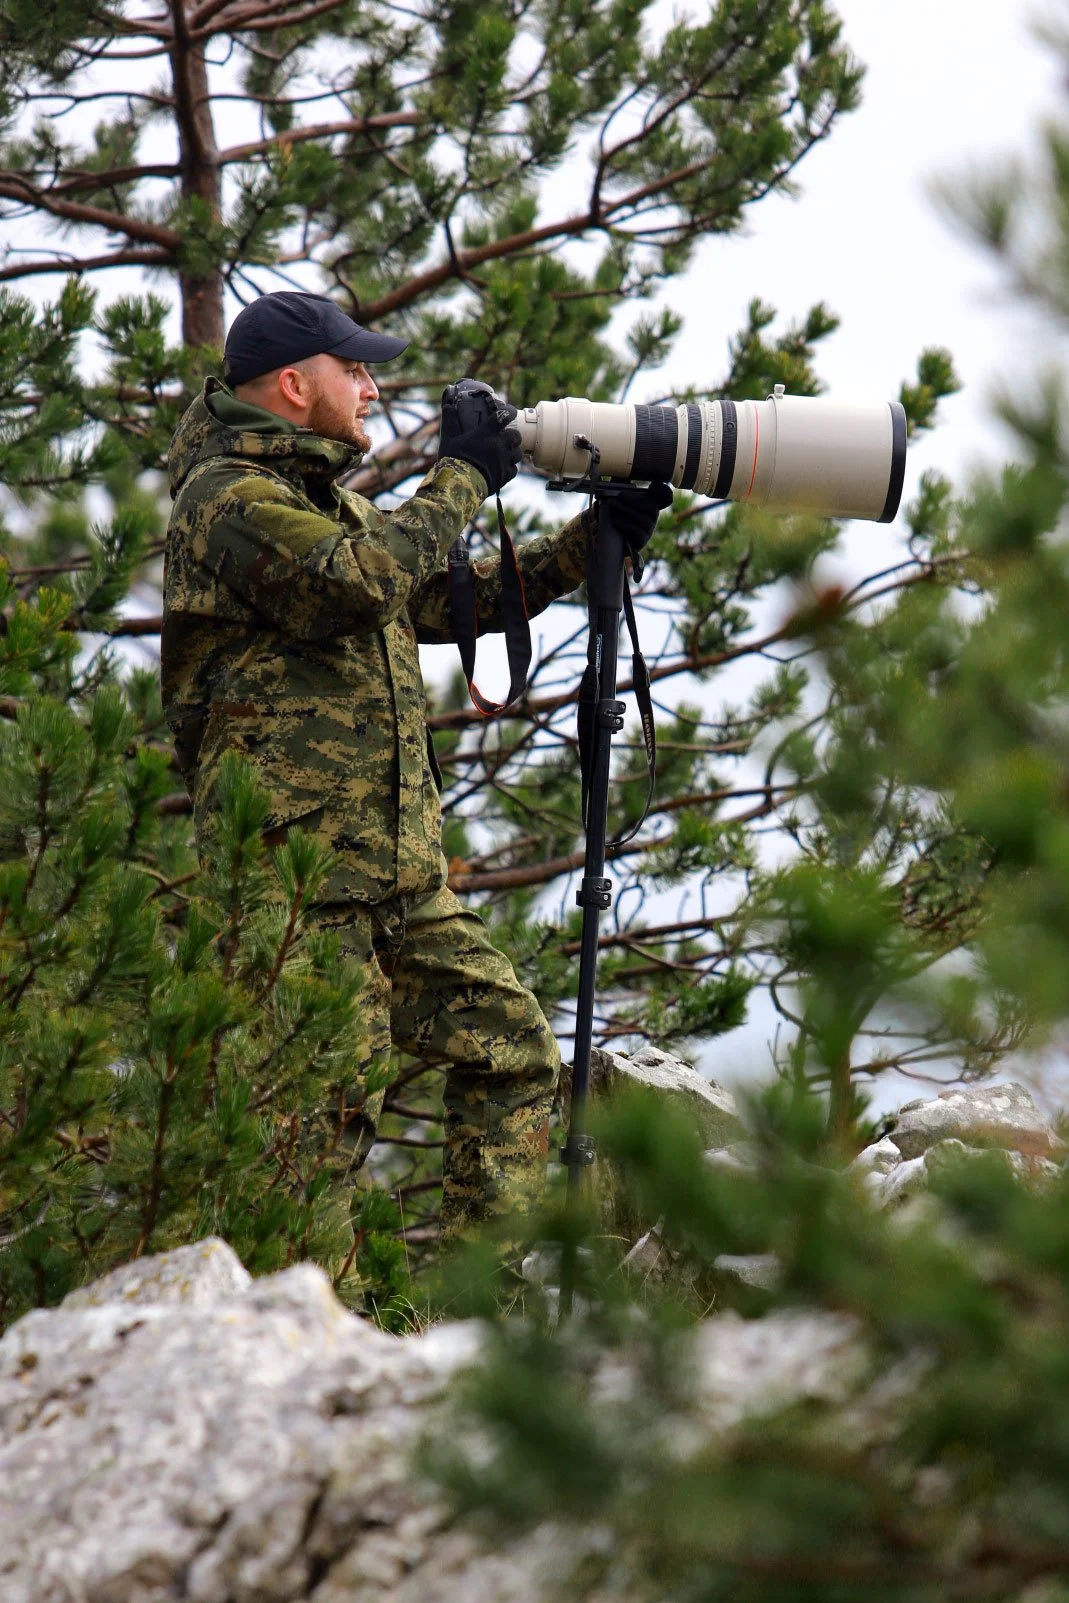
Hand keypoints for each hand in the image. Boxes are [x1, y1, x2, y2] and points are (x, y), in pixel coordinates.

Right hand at [438, 378, 521, 496]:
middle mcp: (499, 445)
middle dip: (513, 435)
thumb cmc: (453, 459)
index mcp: (487, 432)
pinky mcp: (506, 475)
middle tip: (505, 437)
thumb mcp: (449, 438)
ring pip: (517, 452)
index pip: (504, 416)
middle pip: (515, 435)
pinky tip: (503, 468)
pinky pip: (514, 469)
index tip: (509, 412)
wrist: (460, 485)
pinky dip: (509, 468)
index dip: (509, 412)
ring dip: (513, 451)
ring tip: (505, 453)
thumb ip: (450, 419)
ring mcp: (505, 460)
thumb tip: (447, 403)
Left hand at [609, 481, 673, 549]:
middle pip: (650, 508)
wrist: (611, 540)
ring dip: (626, 511)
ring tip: (612, 505)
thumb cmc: (617, 516)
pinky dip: (624, 524)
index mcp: (650, 505)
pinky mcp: (641, 541)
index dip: (662, 491)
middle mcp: (653, 518)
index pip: (664, 497)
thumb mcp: (618, 500)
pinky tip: (614, 519)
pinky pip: (637, 532)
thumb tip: (619, 474)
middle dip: (634, 500)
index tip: (654, 484)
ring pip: (642, 519)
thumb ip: (620, 486)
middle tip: (618, 495)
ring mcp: (648, 530)